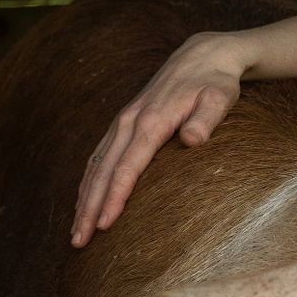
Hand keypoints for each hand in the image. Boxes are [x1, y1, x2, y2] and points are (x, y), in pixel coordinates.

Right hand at [71, 31, 249, 246]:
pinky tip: (84, 201)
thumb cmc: (216, 82)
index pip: (128, 167)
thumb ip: (207, 119)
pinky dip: (89, 181)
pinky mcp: (124, 123)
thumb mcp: (220, 99)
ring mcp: (123, 122)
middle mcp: (130, 122)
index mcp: (151, 121)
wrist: (203, 55)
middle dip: (89, 208)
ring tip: (76, 231)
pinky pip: (100, 156)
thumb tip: (193, 139)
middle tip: (79, 241)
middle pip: (104, 172)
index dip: (115, 198)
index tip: (105, 225)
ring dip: (83, 199)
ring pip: (96, 165)